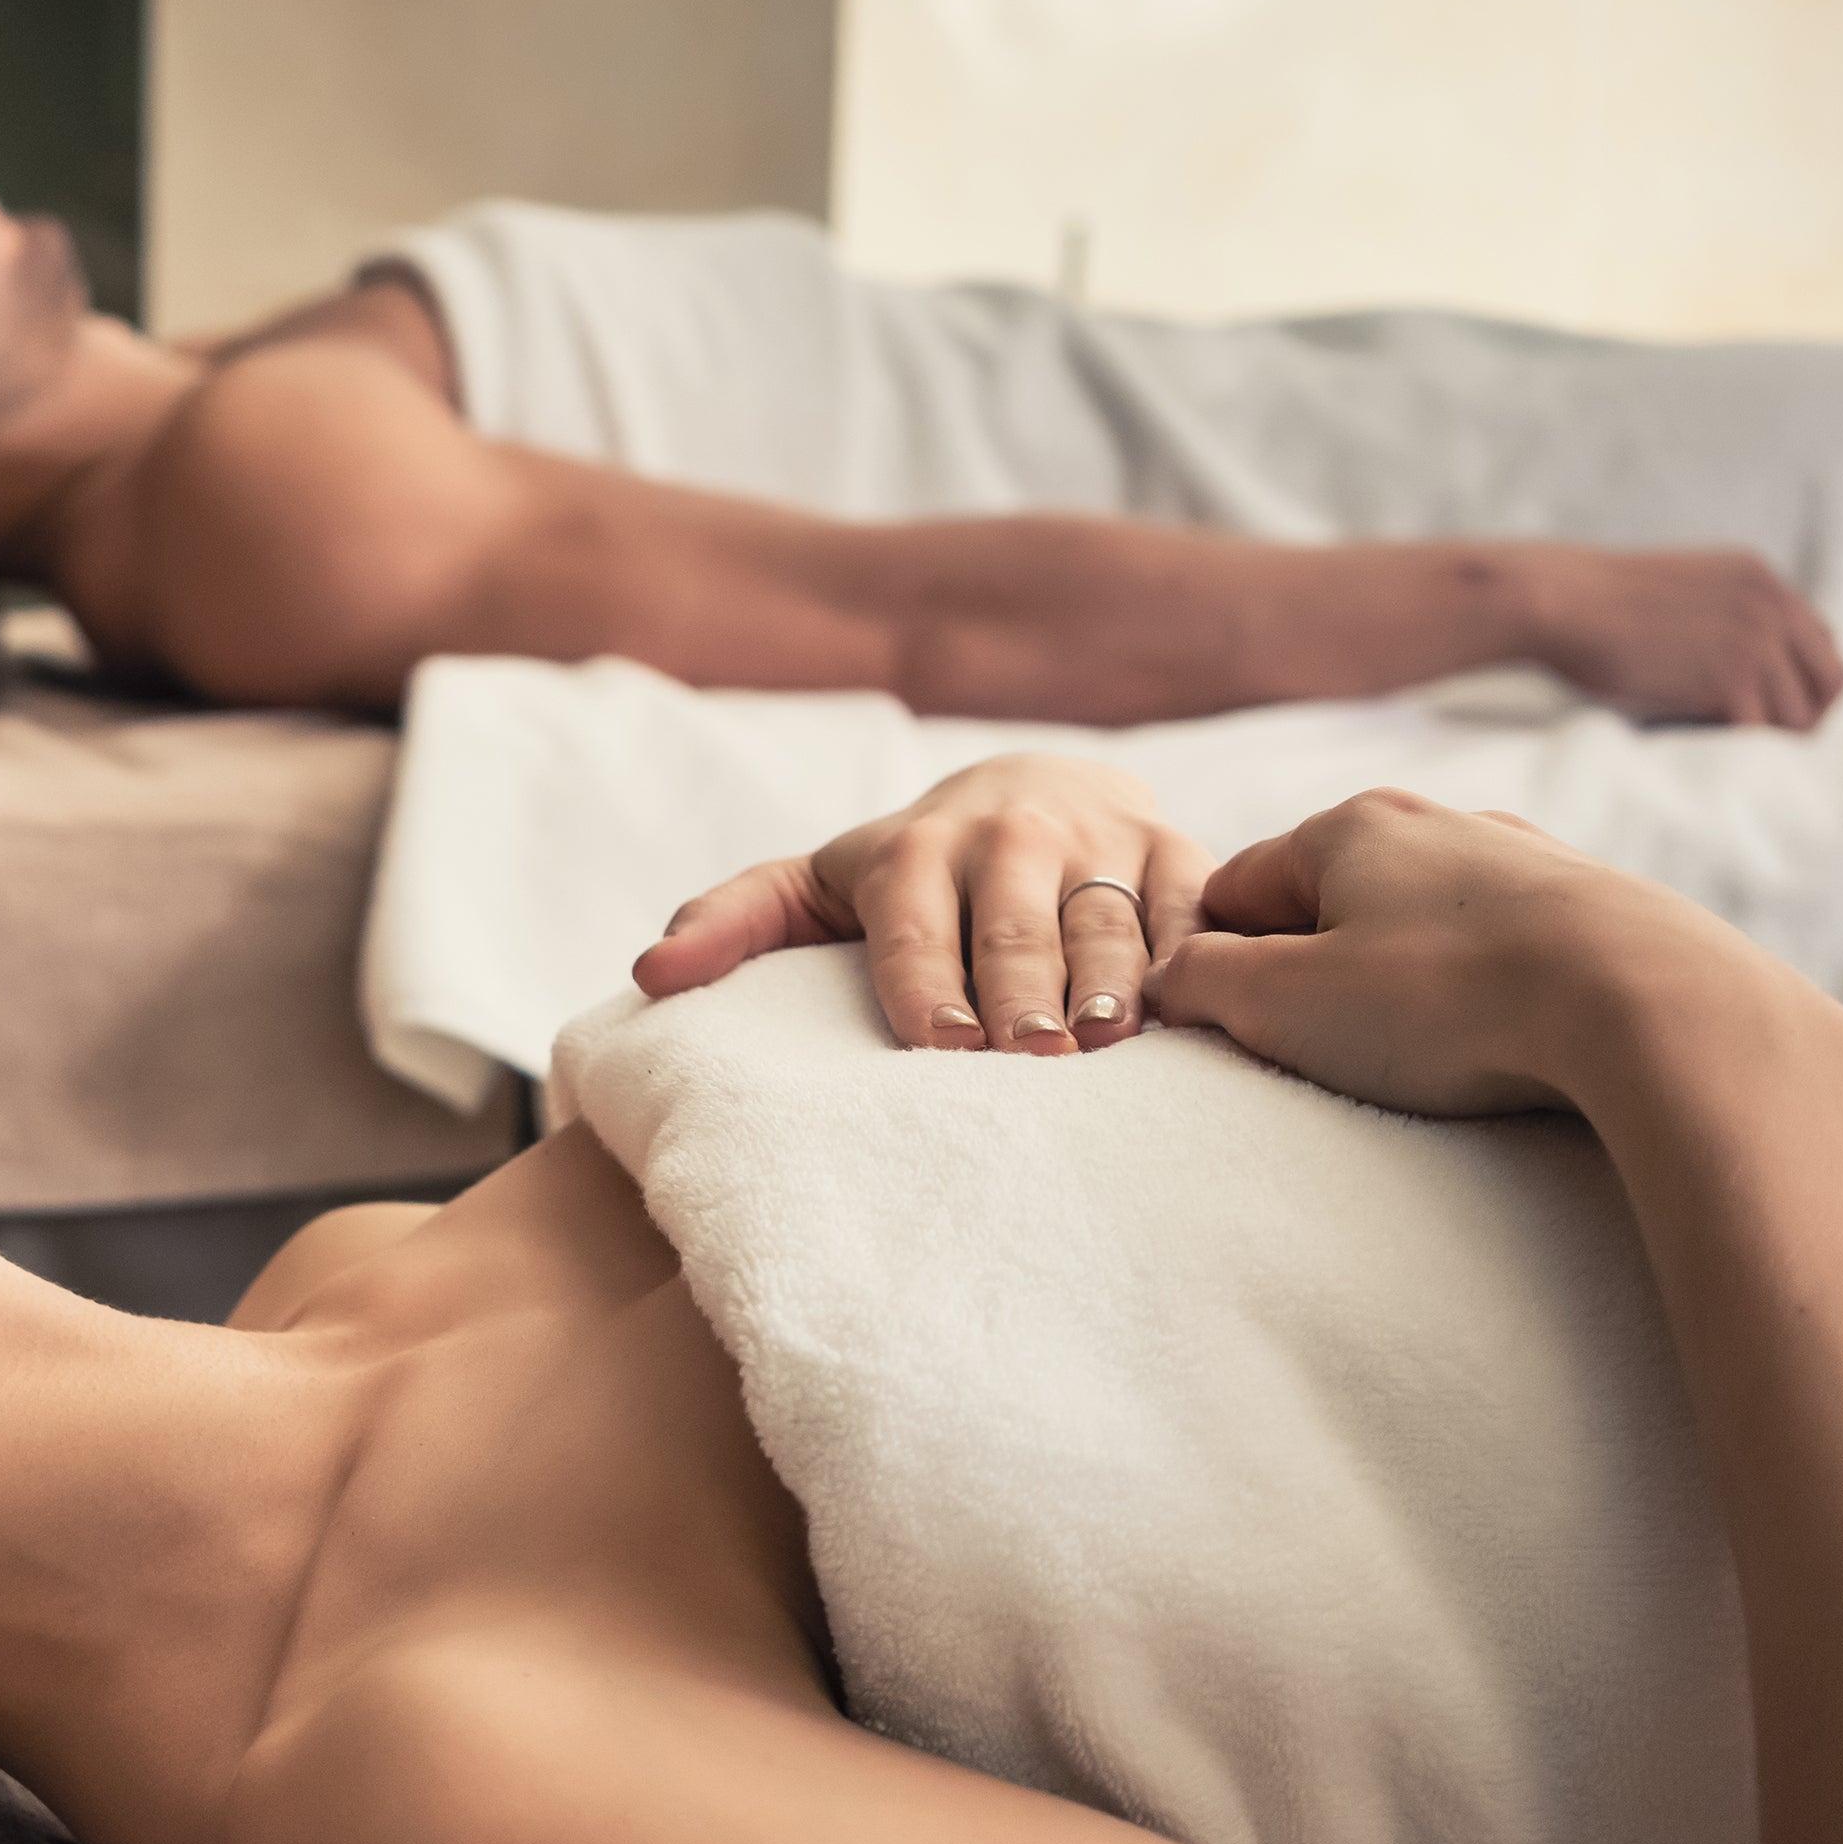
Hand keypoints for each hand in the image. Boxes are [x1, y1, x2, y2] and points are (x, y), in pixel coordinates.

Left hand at [633, 754, 1211, 1052]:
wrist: (1035, 788)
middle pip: (1014, 924)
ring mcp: (1100, 839)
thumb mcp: (814, 887)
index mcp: (912, 852)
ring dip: (1108, 979)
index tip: (940, 1044)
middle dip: (1019, 987)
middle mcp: (1009, 837)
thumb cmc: (906, 874)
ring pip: (1105, 917)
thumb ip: (732, 923)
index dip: (925, 981)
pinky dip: (1192, 951)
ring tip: (1105, 1042)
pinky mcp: (1177, 851)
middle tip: (1027, 1055)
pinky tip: (1190, 1005)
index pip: (913, 923)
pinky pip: (1191, 904)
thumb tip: (650, 976)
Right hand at [1145, 788, 1767, 1114]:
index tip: (1226, 1029)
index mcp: (1348, 828)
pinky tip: (1497, 1041)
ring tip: (1419, 1058)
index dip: (1213, 963)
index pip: (1234, 889)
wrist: (1649, 1004)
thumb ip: (1201, 983)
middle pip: (1330, 904)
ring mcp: (1523, 861)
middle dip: (1311, 975)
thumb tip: (1172, 977)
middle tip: (1321, 1054)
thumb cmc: (1451, 1001)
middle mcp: (1436, 823)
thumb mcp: (1284, 1002)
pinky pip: (1500, 951)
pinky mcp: (1593, 909)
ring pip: (1420, 926)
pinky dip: (1480, 993)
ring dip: (1400, 986)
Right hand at [1527, 546, 1842, 729]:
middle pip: (1830, 680)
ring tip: (1725, 746)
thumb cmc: (1594, 605)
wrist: (1562, 602)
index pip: (1820, 641)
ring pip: (1800, 716)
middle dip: (1803, 714)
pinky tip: (1708, 748)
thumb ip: (1721, 616)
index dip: (1802, 680)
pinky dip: (1740, 750)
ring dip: (1767, 738)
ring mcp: (1757, 643)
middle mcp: (1773, 606)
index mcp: (1762, 580)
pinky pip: (1762, 734)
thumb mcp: (1680, 590)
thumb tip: (1730, 668)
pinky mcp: (1731, 681)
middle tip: (1762, 739)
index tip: (1773, 707)